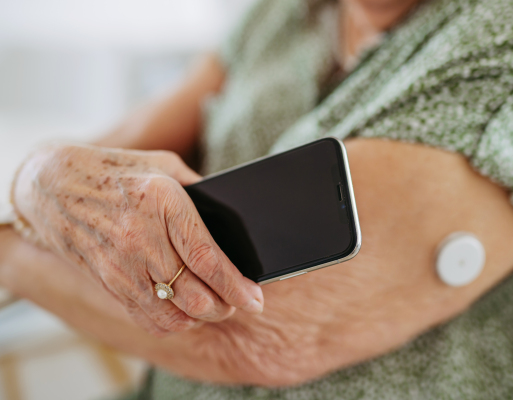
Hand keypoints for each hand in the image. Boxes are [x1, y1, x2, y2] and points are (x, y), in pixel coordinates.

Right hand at [12, 145, 263, 335]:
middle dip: (226, 306)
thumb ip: (200, 192)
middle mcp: (141, 237)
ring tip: (216, 305)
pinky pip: (148, 318)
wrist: (53, 184)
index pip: (207, 258)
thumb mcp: (164, 166)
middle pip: (195, 295)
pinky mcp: (109, 282)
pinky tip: (185, 311)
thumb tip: (233, 219)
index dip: (236, 286)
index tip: (255, 299)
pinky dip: (174, 322)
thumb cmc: (118, 171)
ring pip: (174, 313)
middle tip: (240, 302)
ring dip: (202, 317)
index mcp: (163, 202)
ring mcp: (122, 264)